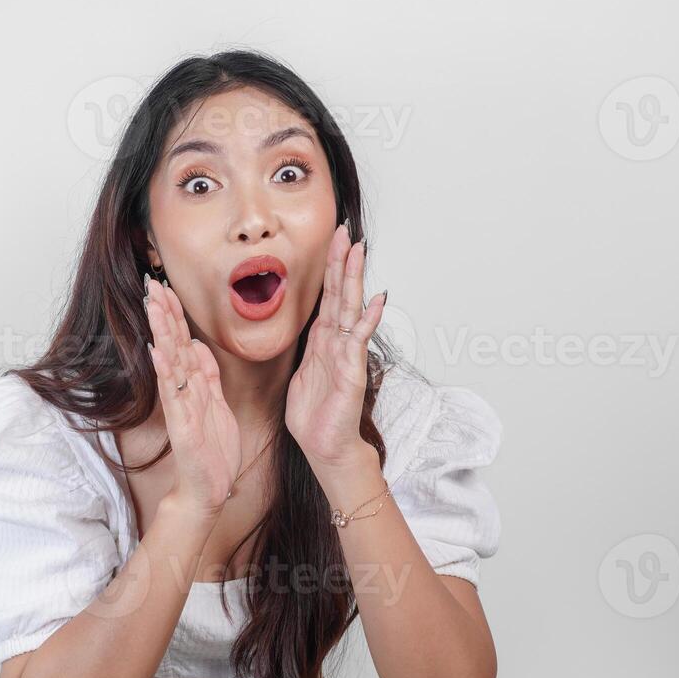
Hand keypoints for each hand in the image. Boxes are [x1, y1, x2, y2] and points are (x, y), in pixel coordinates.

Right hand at [145, 276, 240, 516]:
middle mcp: (183, 391)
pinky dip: (166, 372)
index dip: (174, 314)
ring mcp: (180, 407)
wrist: (209, 488)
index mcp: (193, 385)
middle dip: (163, 314)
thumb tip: (196, 343)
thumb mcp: (216, 403)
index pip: (182, 341)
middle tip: (152, 284)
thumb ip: (207, 374)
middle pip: (172, 345)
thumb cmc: (211, 450)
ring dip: (162, 332)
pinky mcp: (182, 425)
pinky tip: (158, 351)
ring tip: (153, 306)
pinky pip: (173, 394)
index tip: (165, 287)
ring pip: (170, 363)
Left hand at [286, 225, 385, 467]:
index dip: (328, 269)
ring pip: (350, 308)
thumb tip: (305, 330)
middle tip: (346, 231)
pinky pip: (359, 339)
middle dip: (342, 262)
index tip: (331, 241)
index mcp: (321, 341)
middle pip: (340, 293)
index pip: (326, 296)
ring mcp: (347, 353)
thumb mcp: (301, 374)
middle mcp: (336, 341)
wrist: (325, 446)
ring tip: (360, 251)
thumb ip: (307, 350)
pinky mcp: (352, 369)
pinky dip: (368, 319)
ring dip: (355, 279)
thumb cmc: (314, 415)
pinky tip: (377, 300)